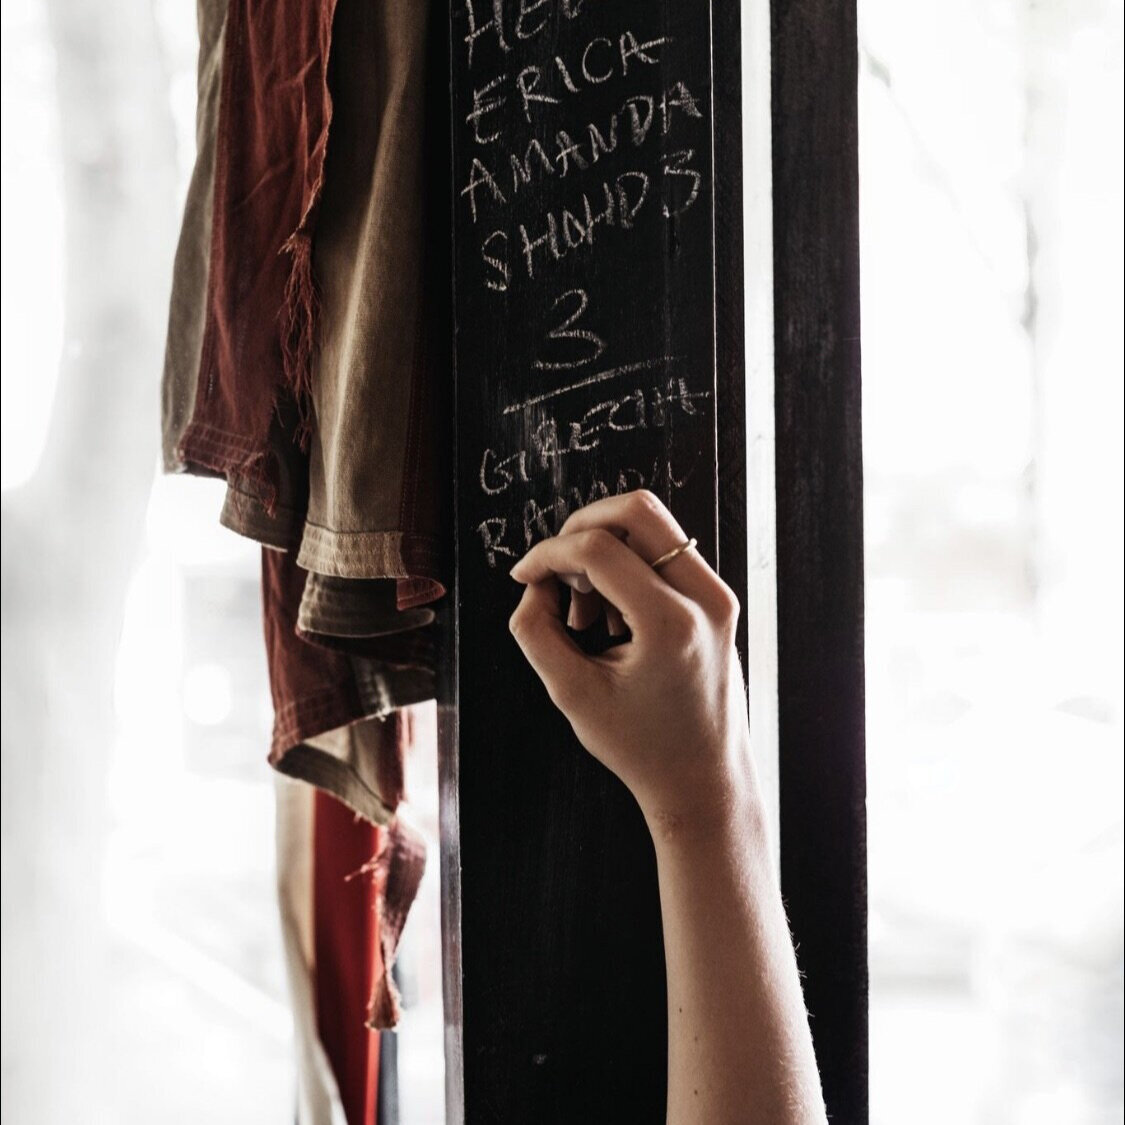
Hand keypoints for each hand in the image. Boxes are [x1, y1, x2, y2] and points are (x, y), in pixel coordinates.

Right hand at [508, 490, 758, 836]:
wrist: (703, 779)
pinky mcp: (716, 599)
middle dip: (580, 528)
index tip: (523, 578)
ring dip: (604, 551)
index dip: (547, 554)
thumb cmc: (641, 746)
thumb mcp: (571, 693)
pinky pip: (664, 553)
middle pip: (636, 509)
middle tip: (556, 573)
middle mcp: (705, 599)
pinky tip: (610, 620)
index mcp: (670, 624)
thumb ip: (535, 630)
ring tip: (585, 616)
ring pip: (651, 526)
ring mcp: (717, 595)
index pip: (598, 549)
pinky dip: (626, 567)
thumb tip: (534, 582)